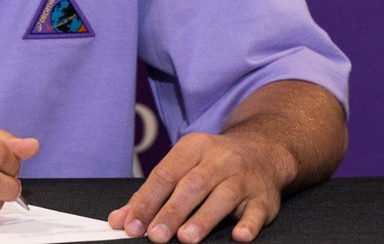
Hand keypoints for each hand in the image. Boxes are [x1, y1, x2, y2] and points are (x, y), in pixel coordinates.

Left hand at [108, 130, 293, 242]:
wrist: (262, 151)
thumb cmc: (212, 164)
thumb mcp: (182, 166)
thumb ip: (152, 193)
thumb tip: (120, 220)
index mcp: (193, 148)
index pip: (165, 174)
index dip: (146, 202)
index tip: (132, 225)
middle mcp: (219, 160)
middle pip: (192, 186)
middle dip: (172, 212)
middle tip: (156, 236)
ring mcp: (243, 178)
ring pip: (223, 196)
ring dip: (203, 219)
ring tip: (186, 238)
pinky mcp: (263, 198)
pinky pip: (256, 211)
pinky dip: (248, 224)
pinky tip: (239, 236)